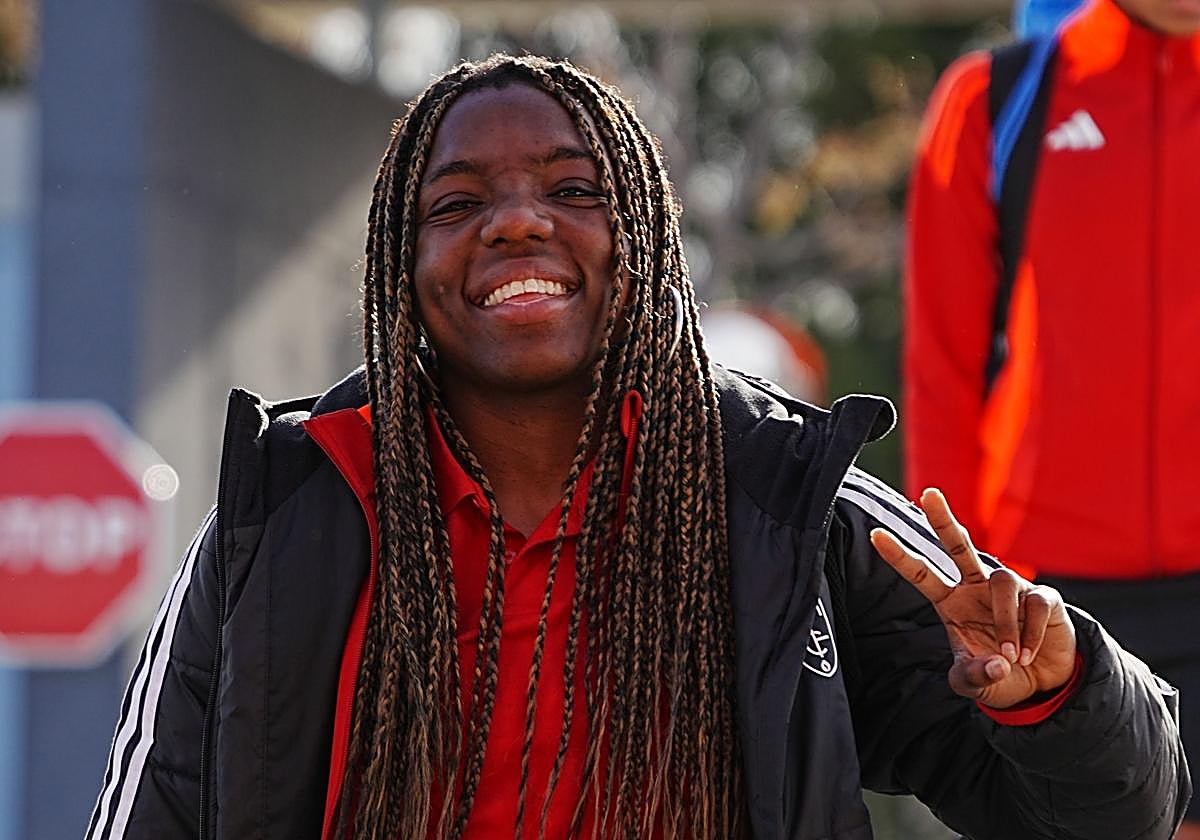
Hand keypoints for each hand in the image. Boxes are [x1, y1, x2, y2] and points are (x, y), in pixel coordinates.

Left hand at [869, 488, 1076, 708]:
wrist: (1042, 683)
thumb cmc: (998, 673)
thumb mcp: (975, 682)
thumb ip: (974, 676)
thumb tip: (995, 663)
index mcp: (951, 601)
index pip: (921, 574)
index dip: (899, 556)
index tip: (875, 535)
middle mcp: (977, 586)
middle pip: (957, 545)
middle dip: (943, 519)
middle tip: (928, 495)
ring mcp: (1011, 588)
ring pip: (1002, 581)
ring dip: (1005, 622)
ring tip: (1011, 655)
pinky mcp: (1042, 597)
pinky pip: (1034, 603)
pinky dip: (1030, 633)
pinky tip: (1028, 653)